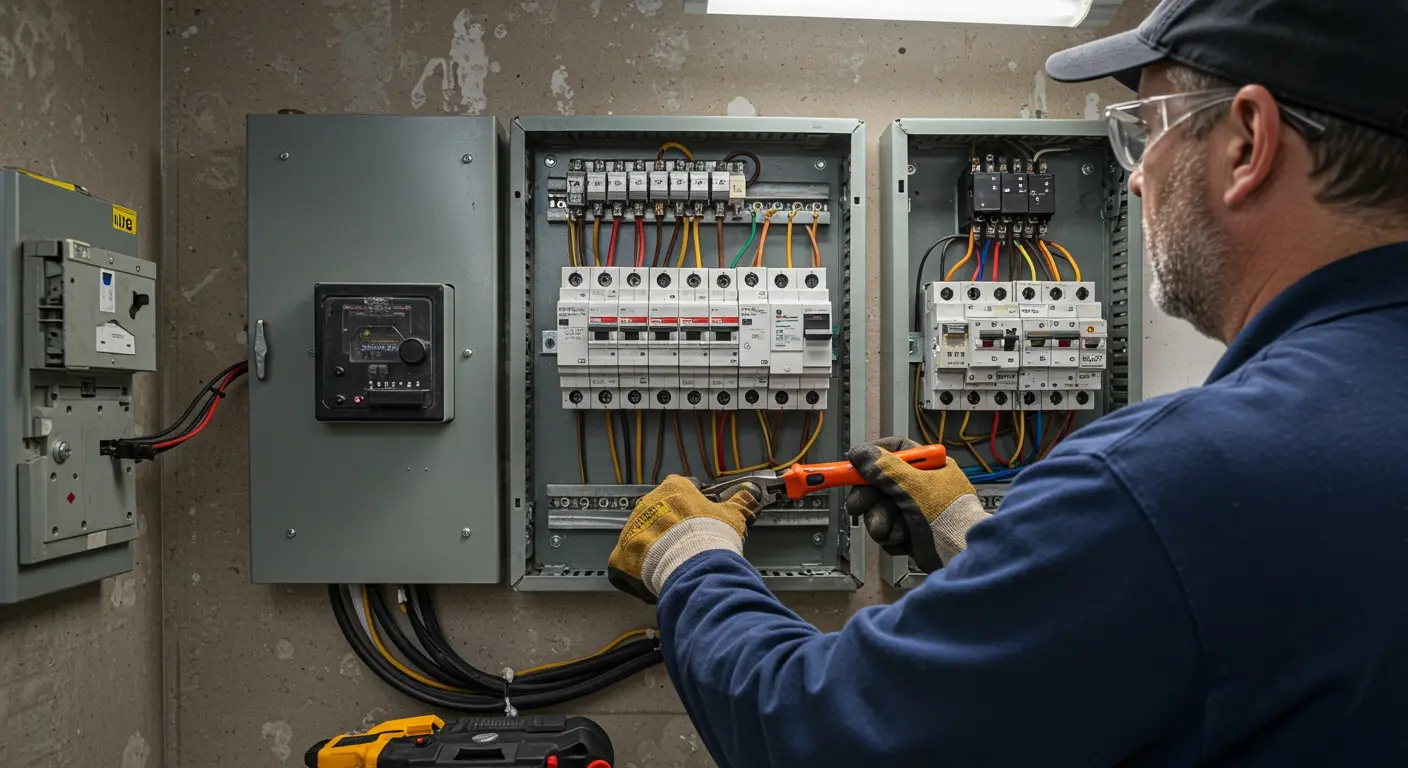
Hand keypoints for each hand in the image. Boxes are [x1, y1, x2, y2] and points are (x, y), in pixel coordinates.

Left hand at [608, 475, 763, 603]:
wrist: (693, 565)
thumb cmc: (711, 536)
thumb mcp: (732, 515)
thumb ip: (741, 502)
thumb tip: (752, 494)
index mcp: (672, 489)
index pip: (679, 489)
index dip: (689, 505)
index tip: (697, 519)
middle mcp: (646, 504)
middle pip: (656, 514)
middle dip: (668, 528)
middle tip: (684, 544)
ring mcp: (631, 530)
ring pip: (640, 537)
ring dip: (652, 548)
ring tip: (670, 563)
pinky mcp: (620, 556)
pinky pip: (625, 563)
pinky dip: (636, 571)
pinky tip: (652, 579)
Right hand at [844, 436, 988, 572]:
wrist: (960, 554)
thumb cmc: (947, 515)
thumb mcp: (912, 486)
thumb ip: (883, 468)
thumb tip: (858, 452)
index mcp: (930, 466)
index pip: (897, 450)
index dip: (873, 455)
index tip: (853, 462)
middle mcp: (923, 486)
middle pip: (881, 483)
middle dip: (868, 499)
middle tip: (856, 508)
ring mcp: (917, 510)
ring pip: (881, 509)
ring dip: (879, 521)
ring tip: (889, 531)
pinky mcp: (913, 533)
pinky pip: (888, 528)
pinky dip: (891, 536)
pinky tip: (902, 540)